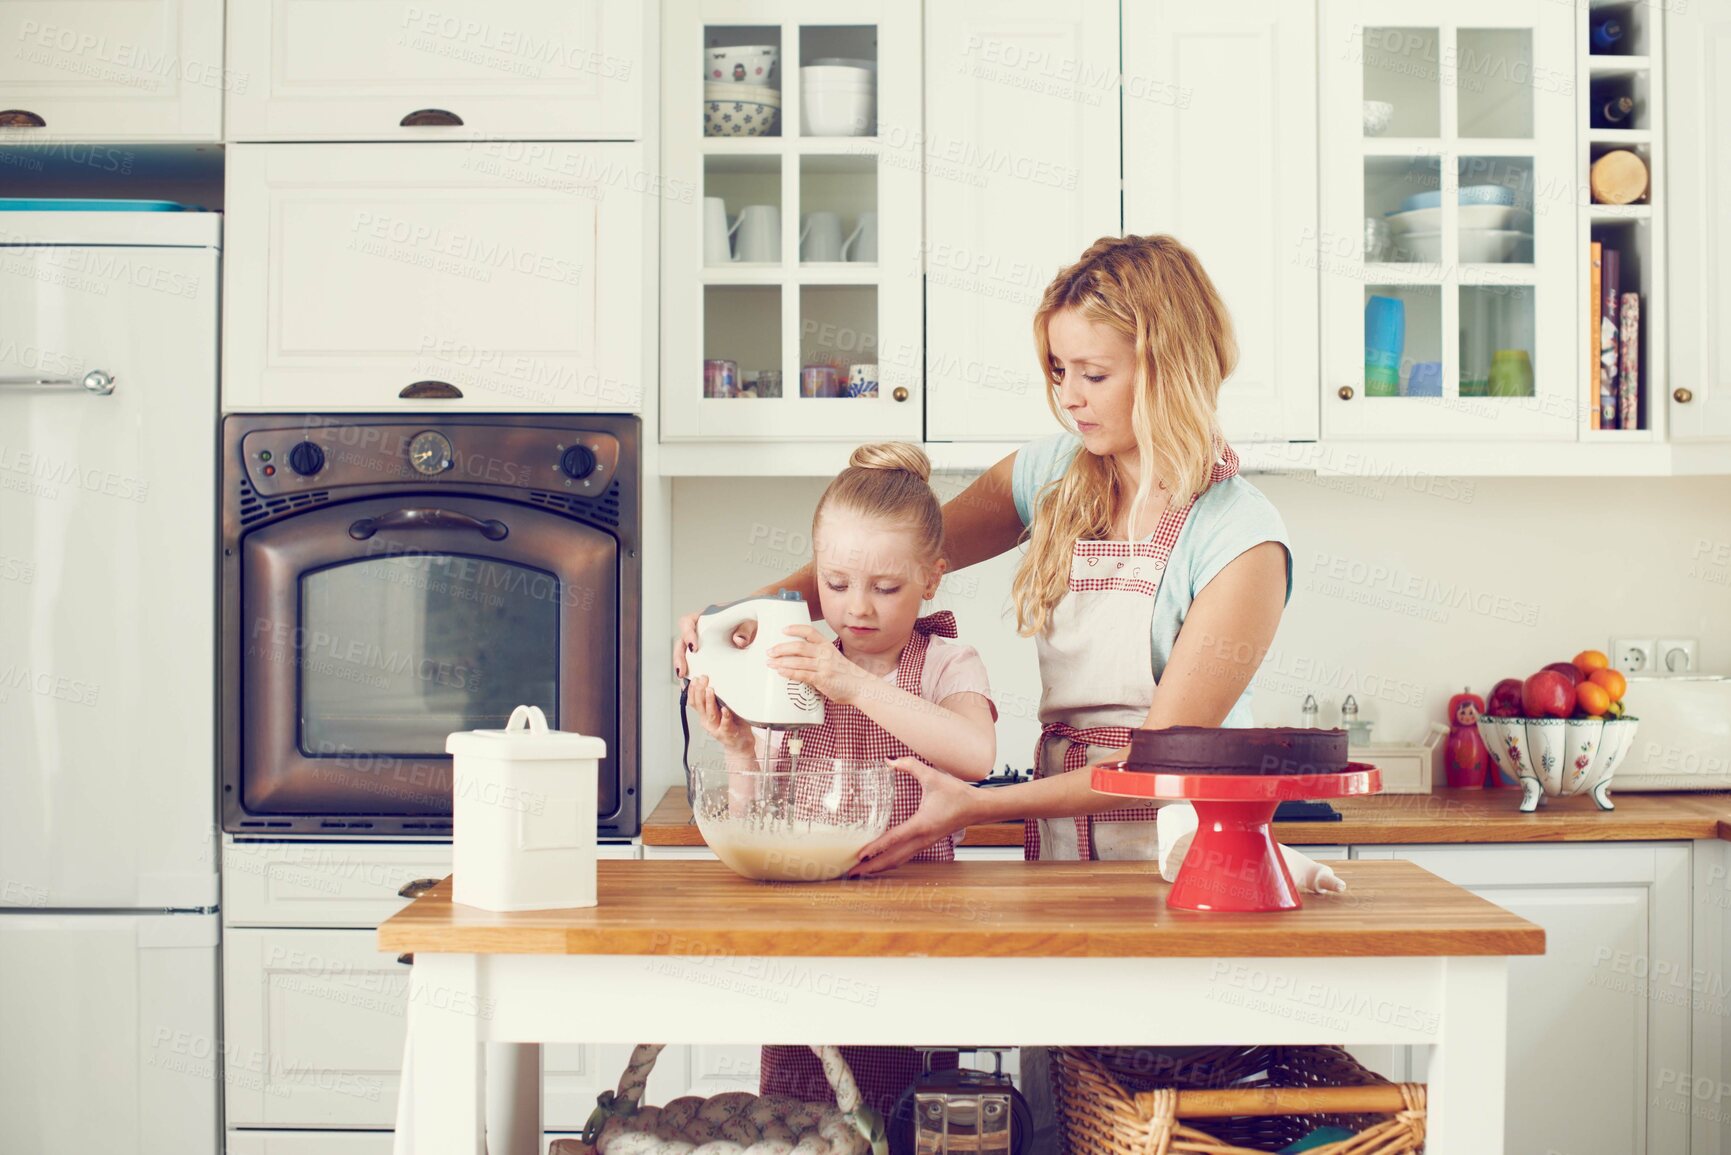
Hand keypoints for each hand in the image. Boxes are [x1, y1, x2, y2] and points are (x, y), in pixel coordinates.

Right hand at [673, 610, 757, 677]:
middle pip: (682, 642)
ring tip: (684, 680)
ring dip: (682, 667)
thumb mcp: (750, 622)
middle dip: (679, 657)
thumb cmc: (750, 622)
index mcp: (705, 618)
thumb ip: (745, 629)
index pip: (688, 622)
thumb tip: (739, 640)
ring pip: (685, 655)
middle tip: (682, 671)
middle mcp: (700, 631)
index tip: (694, 647)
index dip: (687, 634)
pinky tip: (691, 685)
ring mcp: (701, 644)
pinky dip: (692, 675)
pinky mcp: (706, 657)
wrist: (756, 629)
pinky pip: (694, 665)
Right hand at [686, 675, 754, 756]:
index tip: (694, 679)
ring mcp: (717, 728)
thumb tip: (707, 683)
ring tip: (710, 690)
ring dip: (710, 701)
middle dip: (700, 691)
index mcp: (704, 715)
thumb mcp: (718, 709)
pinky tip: (725, 709)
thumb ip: (713, 698)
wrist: (739, 743)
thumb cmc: (730, 724)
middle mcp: (708, 722)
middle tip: (702, 680)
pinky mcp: (727, 733)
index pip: (693, 702)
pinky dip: (725, 716)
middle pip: (701, 706)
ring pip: (711, 714)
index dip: (692, 691)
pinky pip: (725, 725)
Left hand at [767, 624, 868, 704]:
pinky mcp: (822, 679)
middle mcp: (825, 653)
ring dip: (781, 661)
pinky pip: (801, 674)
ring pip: (797, 660)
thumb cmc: (847, 676)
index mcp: (827, 646)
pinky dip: (789, 672)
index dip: (796, 629)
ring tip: (770, 662)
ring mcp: (824, 666)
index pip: (810, 632)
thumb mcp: (834, 660)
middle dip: (781, 648)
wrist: (861, 688)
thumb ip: (818, 659)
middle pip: (799, 646)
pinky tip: (780, 672)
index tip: (784, 630)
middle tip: (770, 651)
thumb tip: (798, 662)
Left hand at [848, 758, 980, 875]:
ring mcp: (925, 843)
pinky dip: (890, 862)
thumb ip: (910, 766)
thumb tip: (888, 760)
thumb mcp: (933, 776)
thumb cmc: (957, 794)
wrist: (977, 808)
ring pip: (899, 860)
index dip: (876, 848)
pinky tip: (880, 863)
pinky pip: (905, 857)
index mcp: (922, 824)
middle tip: (851, 873)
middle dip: (872, 867)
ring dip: (879, 867)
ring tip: (861, 872)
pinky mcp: (926, 843)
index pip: (894, 839)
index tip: (860, 856)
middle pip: (893, 858)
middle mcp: (922, 838)